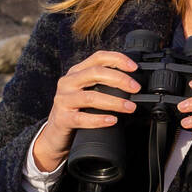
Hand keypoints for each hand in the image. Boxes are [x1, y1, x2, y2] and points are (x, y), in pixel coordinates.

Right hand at [32, 50, 139, 172]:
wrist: (56, 133)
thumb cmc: (77, 110)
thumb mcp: (88, 91)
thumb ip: (104, 84)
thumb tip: (133, 84)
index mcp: (77, 72)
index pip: (98, 58)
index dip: (117, 59)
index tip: (134, 67)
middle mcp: (68, 82)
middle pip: (95, 73)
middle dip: (119, 79)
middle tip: (136, 88)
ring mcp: (63, 100)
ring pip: (90, 97)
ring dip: (114, 102)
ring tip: (129, 107)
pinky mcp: (62, 118)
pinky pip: (81, 118)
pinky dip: (99, 120)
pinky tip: (112, 121)